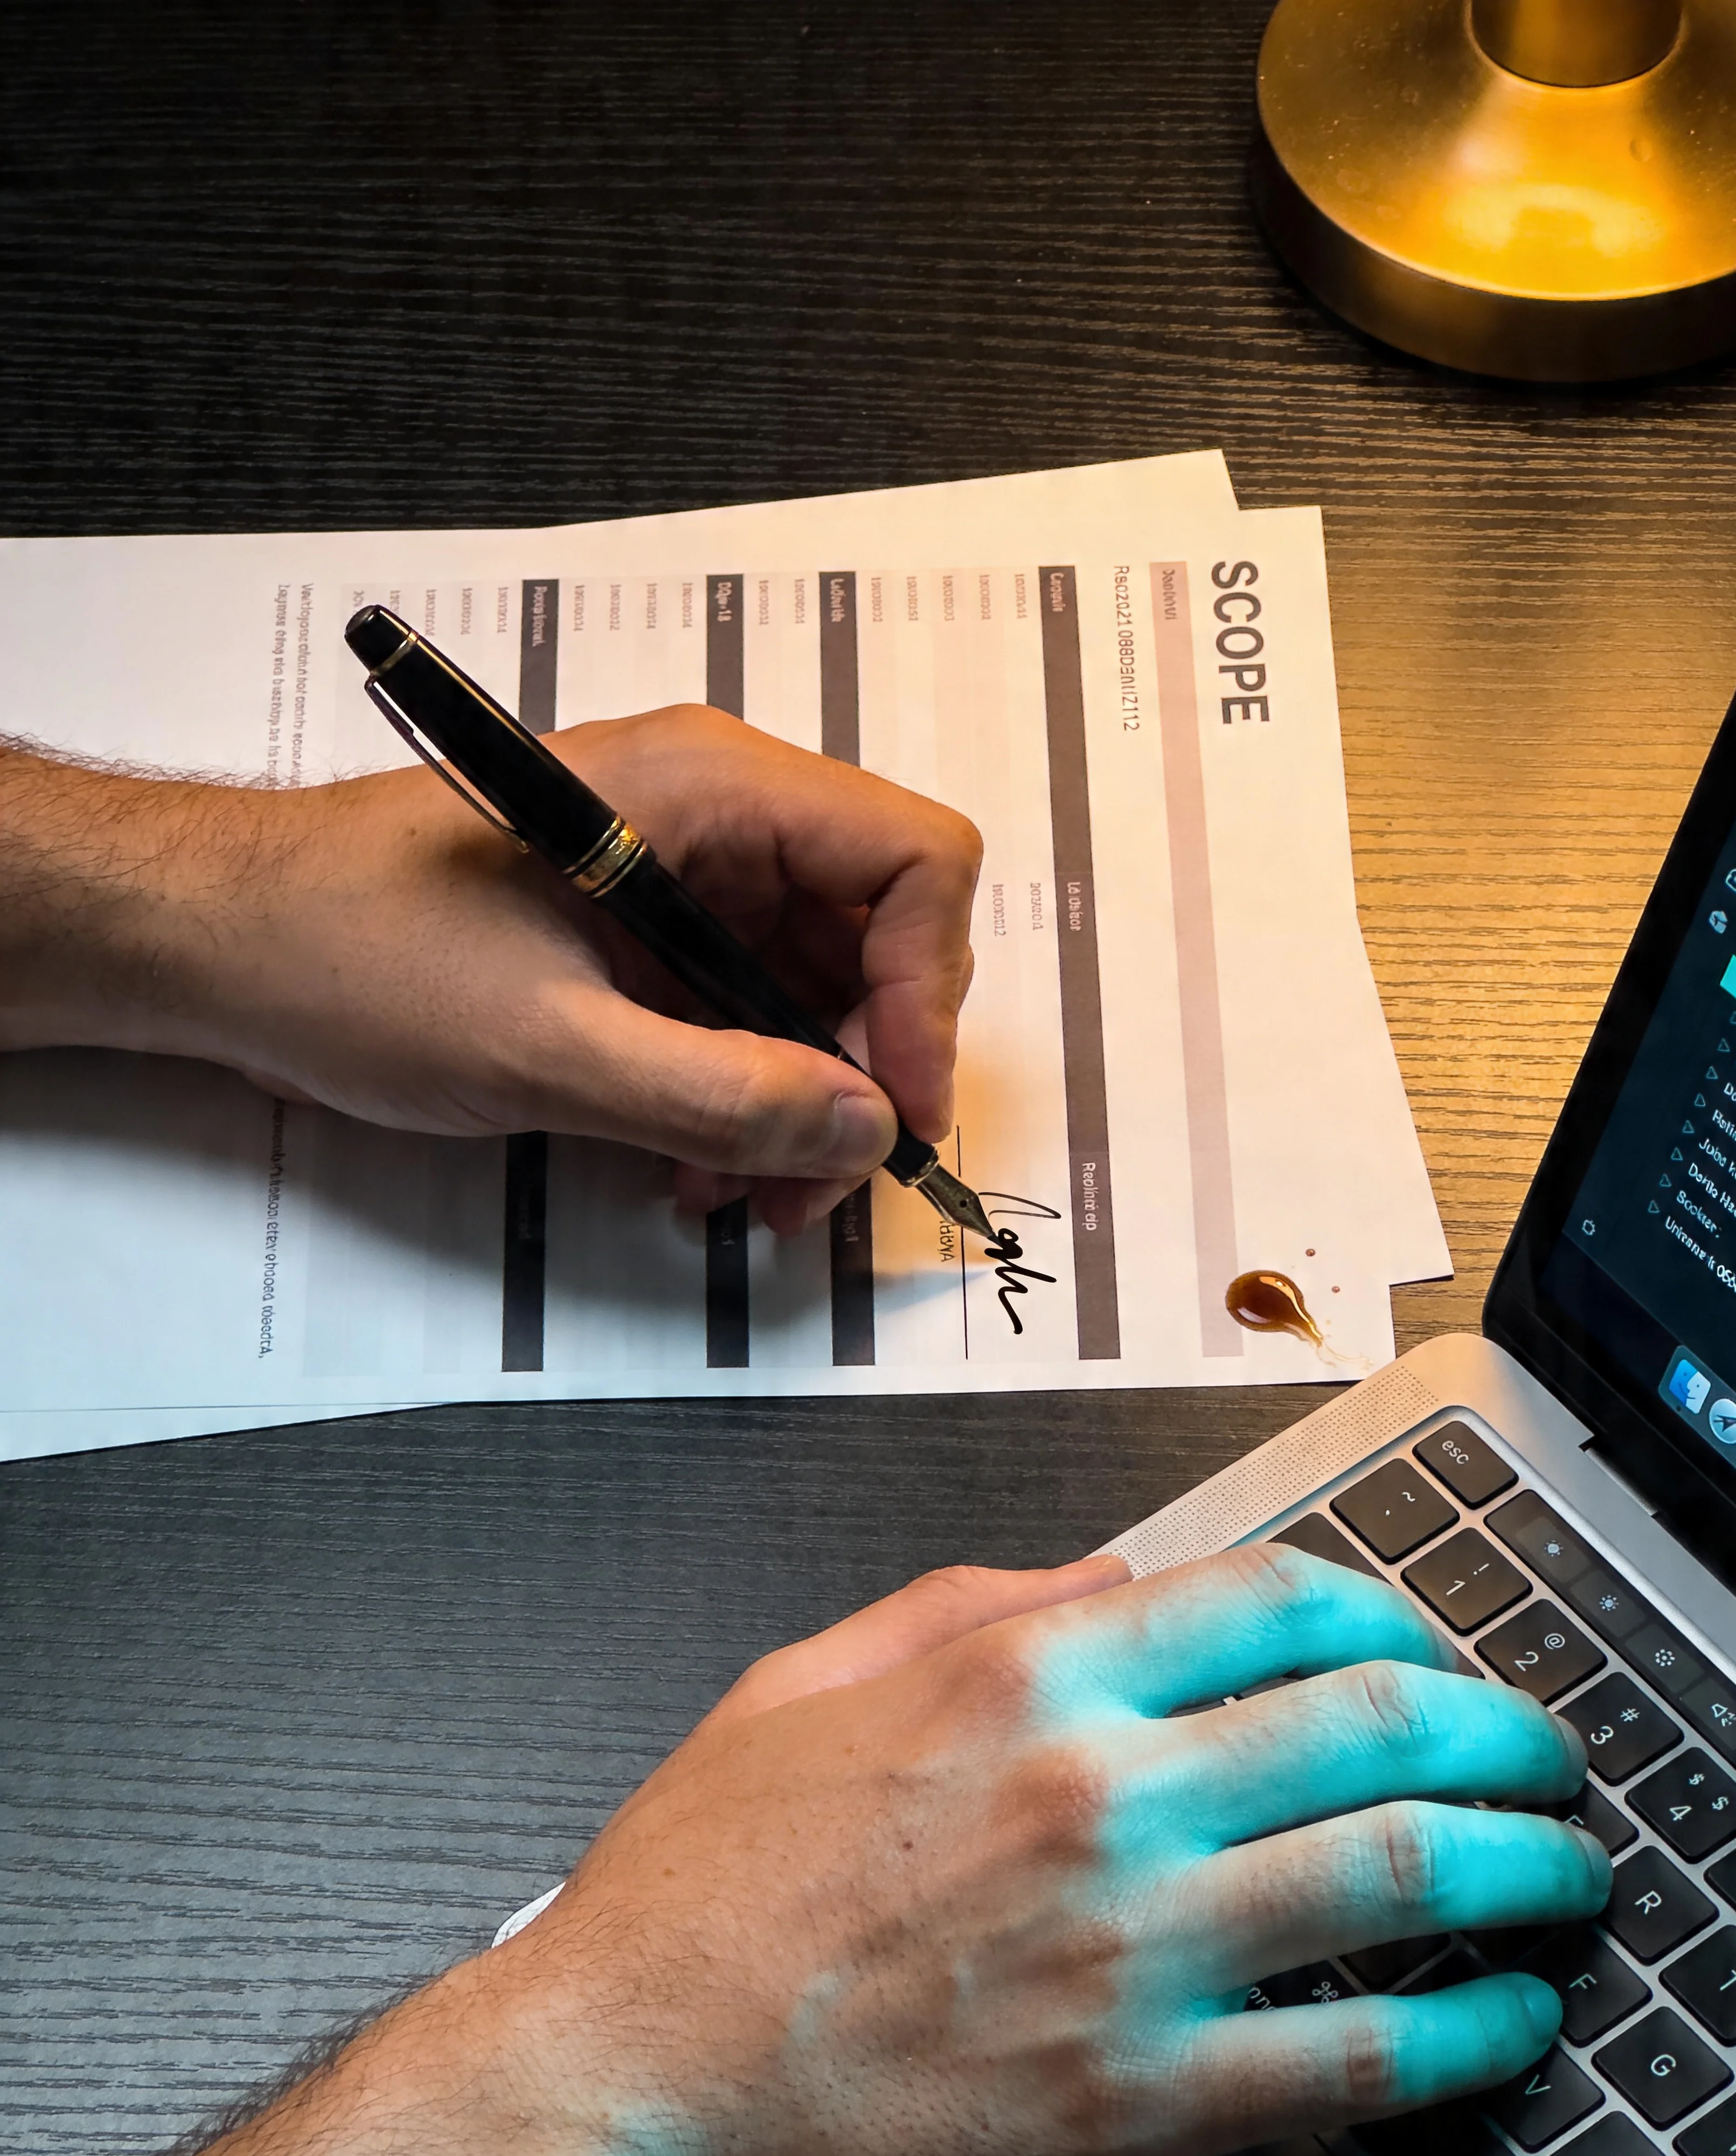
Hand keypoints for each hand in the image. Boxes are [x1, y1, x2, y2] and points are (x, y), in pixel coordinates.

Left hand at [0, 714, 981, 1234]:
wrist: (215, 940)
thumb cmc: (348, 952)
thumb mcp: (545, 1046)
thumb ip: (718, 1094)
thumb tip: (867, 1128)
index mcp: (708, 787)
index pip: (912, 862)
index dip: (927, 997)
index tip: (895, 1115)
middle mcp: (711, 814)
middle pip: (874, 935)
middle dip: (862, 1073)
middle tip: (814, 1186)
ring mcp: (675, 871)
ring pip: (811, 989)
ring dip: (800, 1103)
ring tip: (744, 1194)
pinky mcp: (635, 930)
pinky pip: (738, 1010)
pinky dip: (737, 1095)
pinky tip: (691, 1166)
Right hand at [0, 1549, 1604, 2155]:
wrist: (616, 2099)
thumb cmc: (691, 1908)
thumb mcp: (802, 1684)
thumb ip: (968, 1608)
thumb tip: (1103, 1582)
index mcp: (1021, 1682)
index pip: (1275, 1599)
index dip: (1388, 1610)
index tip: (1422, 1643)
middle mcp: (1099, 1796)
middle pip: (1379, 1721)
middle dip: (1500, 1728)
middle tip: (1540, 1751)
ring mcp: (1132, 1951)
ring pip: (1403, 1873)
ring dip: (1523, 1867)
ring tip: (1568, 1871)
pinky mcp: (1139, 2104)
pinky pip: (1359, 2056)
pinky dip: (1465, 2034)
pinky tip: (1506, 2020)